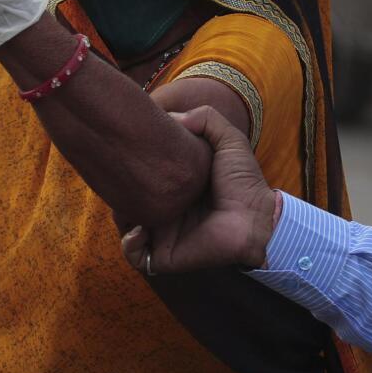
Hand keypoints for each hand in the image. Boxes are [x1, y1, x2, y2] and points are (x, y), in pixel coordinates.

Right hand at [121, 106, 279, 272]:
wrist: (254, 219)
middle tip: (117, 178)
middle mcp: (167, 209)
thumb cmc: (243, 181)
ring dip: (119, 215)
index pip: (144, 176)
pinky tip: (140, 228)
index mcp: (176, 186)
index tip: (125, 152)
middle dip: (118, 191)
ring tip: (124, 202)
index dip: (131, 166)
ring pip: (126, 226)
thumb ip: (206, 118)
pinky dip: (129, 244)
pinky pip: (135, 256)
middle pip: (129, 200)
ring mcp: (164, 234)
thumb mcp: (228, 139)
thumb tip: (172, 116)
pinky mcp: (165, 256)